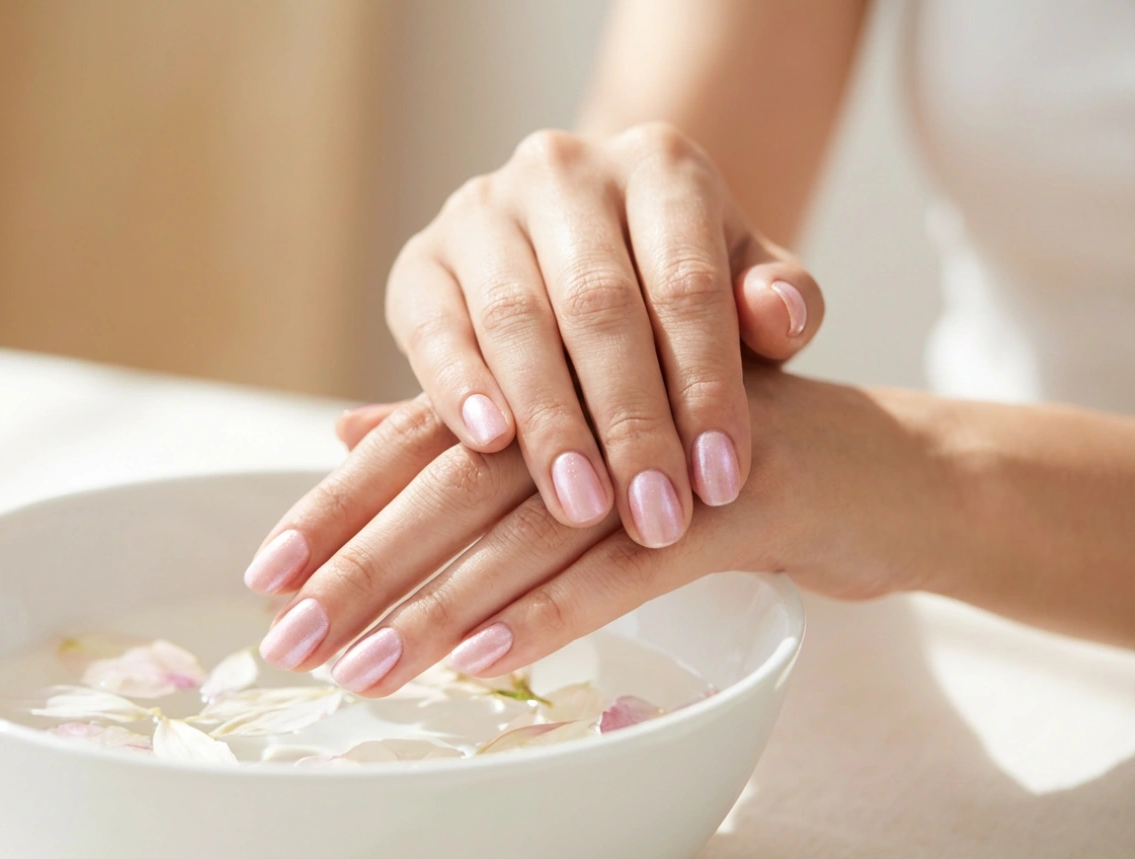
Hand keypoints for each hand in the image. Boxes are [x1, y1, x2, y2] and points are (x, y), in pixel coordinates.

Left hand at [245, 372, 943, 694]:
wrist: (882, 469)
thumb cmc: (723, 452)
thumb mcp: (596, 429)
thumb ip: (478, 427)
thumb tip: (349, 434)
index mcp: (566, 371)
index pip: (432, 436)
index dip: (346, 501)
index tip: (269, 570)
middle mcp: (608, 393)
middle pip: (462, 479)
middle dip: (366, 563)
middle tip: (287, 636)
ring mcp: (675, 444)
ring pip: (531, 526)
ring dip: (437, 605)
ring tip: (359, 669)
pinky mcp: (739, 500)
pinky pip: (627, 569)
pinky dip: (549, 616)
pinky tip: (477, 664)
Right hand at [385, 123, 824, 547]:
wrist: (578, 255)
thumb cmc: (676, 288)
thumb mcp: (745, 289)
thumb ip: (781, 303)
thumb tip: (779, 315)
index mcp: (660, 165)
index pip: (690, 284)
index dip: (707, 388)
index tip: (722, 482)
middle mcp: (564, 169)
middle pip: (600, 304)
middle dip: (630, 421)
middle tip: (655, 517)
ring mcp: (481, 209)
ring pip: (515, 317)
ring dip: (550, 421)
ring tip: (581, 507)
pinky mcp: (419, 260)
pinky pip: (434, 326)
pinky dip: (458, 385)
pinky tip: (489, 443)